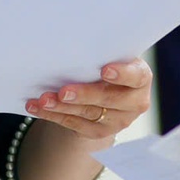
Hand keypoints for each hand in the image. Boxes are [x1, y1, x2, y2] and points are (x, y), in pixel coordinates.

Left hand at [27, 59, 151, 142]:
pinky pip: (75, 124)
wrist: (106, 91)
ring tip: (43, 99)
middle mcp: (135, 102)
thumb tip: (71, 46)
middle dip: (84, 95)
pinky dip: (54, 115)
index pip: (136, 76)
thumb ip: (100, 55)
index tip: (105, 70)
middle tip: (63, 91)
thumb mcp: (111, 57)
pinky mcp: (100, 132)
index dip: (122, 74)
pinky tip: (38, 107)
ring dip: (62, 107)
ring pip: (89, 113)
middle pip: (109, 99)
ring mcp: (118, 120)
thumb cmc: (107, 64)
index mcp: (141, 78)